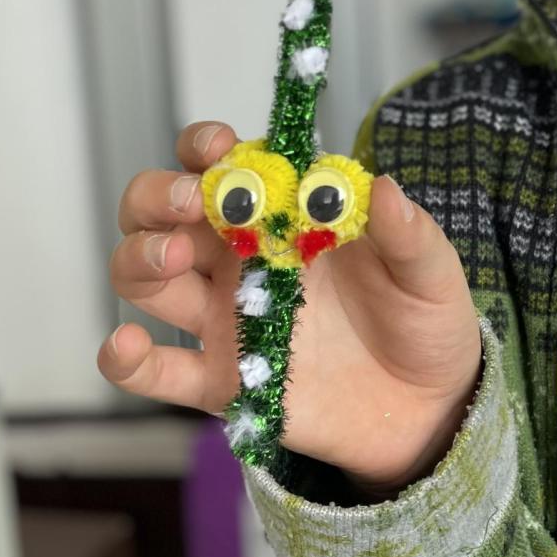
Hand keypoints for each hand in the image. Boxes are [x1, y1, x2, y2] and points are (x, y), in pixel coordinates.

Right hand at [99, 122, 483, 490]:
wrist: (429, 408)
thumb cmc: (425, 322)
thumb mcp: (430, 273)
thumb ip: (407, 233)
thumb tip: (384, 188)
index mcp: (284, 218)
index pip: (222, 165)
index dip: (205, 148)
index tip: (218, 149)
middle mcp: (240, 261)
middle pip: (159, 212)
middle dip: (157, 196)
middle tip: (190, 203)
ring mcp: (225, 320)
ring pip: (145, 278)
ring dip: (140, 258)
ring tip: (175, 258)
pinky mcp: (223, 382)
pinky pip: (157, 372)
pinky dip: (126, 359)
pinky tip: (127, 345)